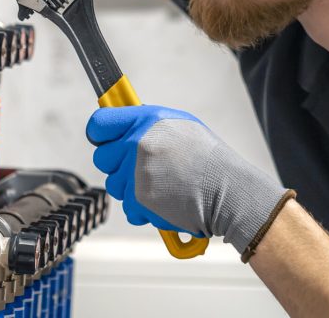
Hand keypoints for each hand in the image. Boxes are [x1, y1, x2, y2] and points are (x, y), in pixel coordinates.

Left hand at [87, 105, 287, 253]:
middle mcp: (137, 143)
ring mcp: (136, 172)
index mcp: (147, 120)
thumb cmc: (209, 160)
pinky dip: (142, 209)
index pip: (99, 123)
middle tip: (143, 169)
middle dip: (118, 166)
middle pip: (102, 158)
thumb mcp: (181, 126)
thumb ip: (148, 126)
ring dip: (131, 189)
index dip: (100, 135)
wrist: (229, 191)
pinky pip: (127, 207)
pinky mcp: (139, 199)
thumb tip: (124, 128)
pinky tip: (164, 201)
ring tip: (161, 186)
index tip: (106, 141)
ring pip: (114, 185)